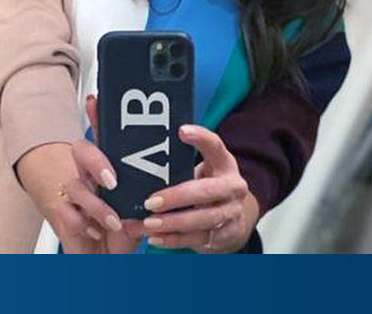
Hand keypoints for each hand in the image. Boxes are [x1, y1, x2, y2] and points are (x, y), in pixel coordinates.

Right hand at [46, 95, 142, 253]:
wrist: (105, 264)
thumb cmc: (122, 236)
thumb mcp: (142, 217)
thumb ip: (146, 205)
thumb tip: (156, 196)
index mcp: (110, 173)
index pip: (104, 139)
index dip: (97, 117)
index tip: (95, 101)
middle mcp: (90, 180)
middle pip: (81, 151)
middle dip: (95, 161)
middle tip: (112, 181)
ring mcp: (75, 196)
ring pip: (75, 185)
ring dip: (96, 205)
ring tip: (112, 222)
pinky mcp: (63, 215)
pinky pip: (66, 210)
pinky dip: (83, 222)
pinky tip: (95, 232)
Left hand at [139, 124, 258, 253]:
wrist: (234, 217)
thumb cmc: (208, 186)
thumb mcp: (204, 170)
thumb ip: (181, 164)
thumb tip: (137, 160)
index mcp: (225, 165)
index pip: (215, 146)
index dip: (200, 138)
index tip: (181, 131)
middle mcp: (233, 188)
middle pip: (206, 192)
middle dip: (177, 197)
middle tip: (151, 201)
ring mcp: (232, 213)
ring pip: (203, 219)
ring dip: (173, 223)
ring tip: (149, 224)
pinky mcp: (226, 235)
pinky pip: (198, 239)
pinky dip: (175, 240)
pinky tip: (156, 238)